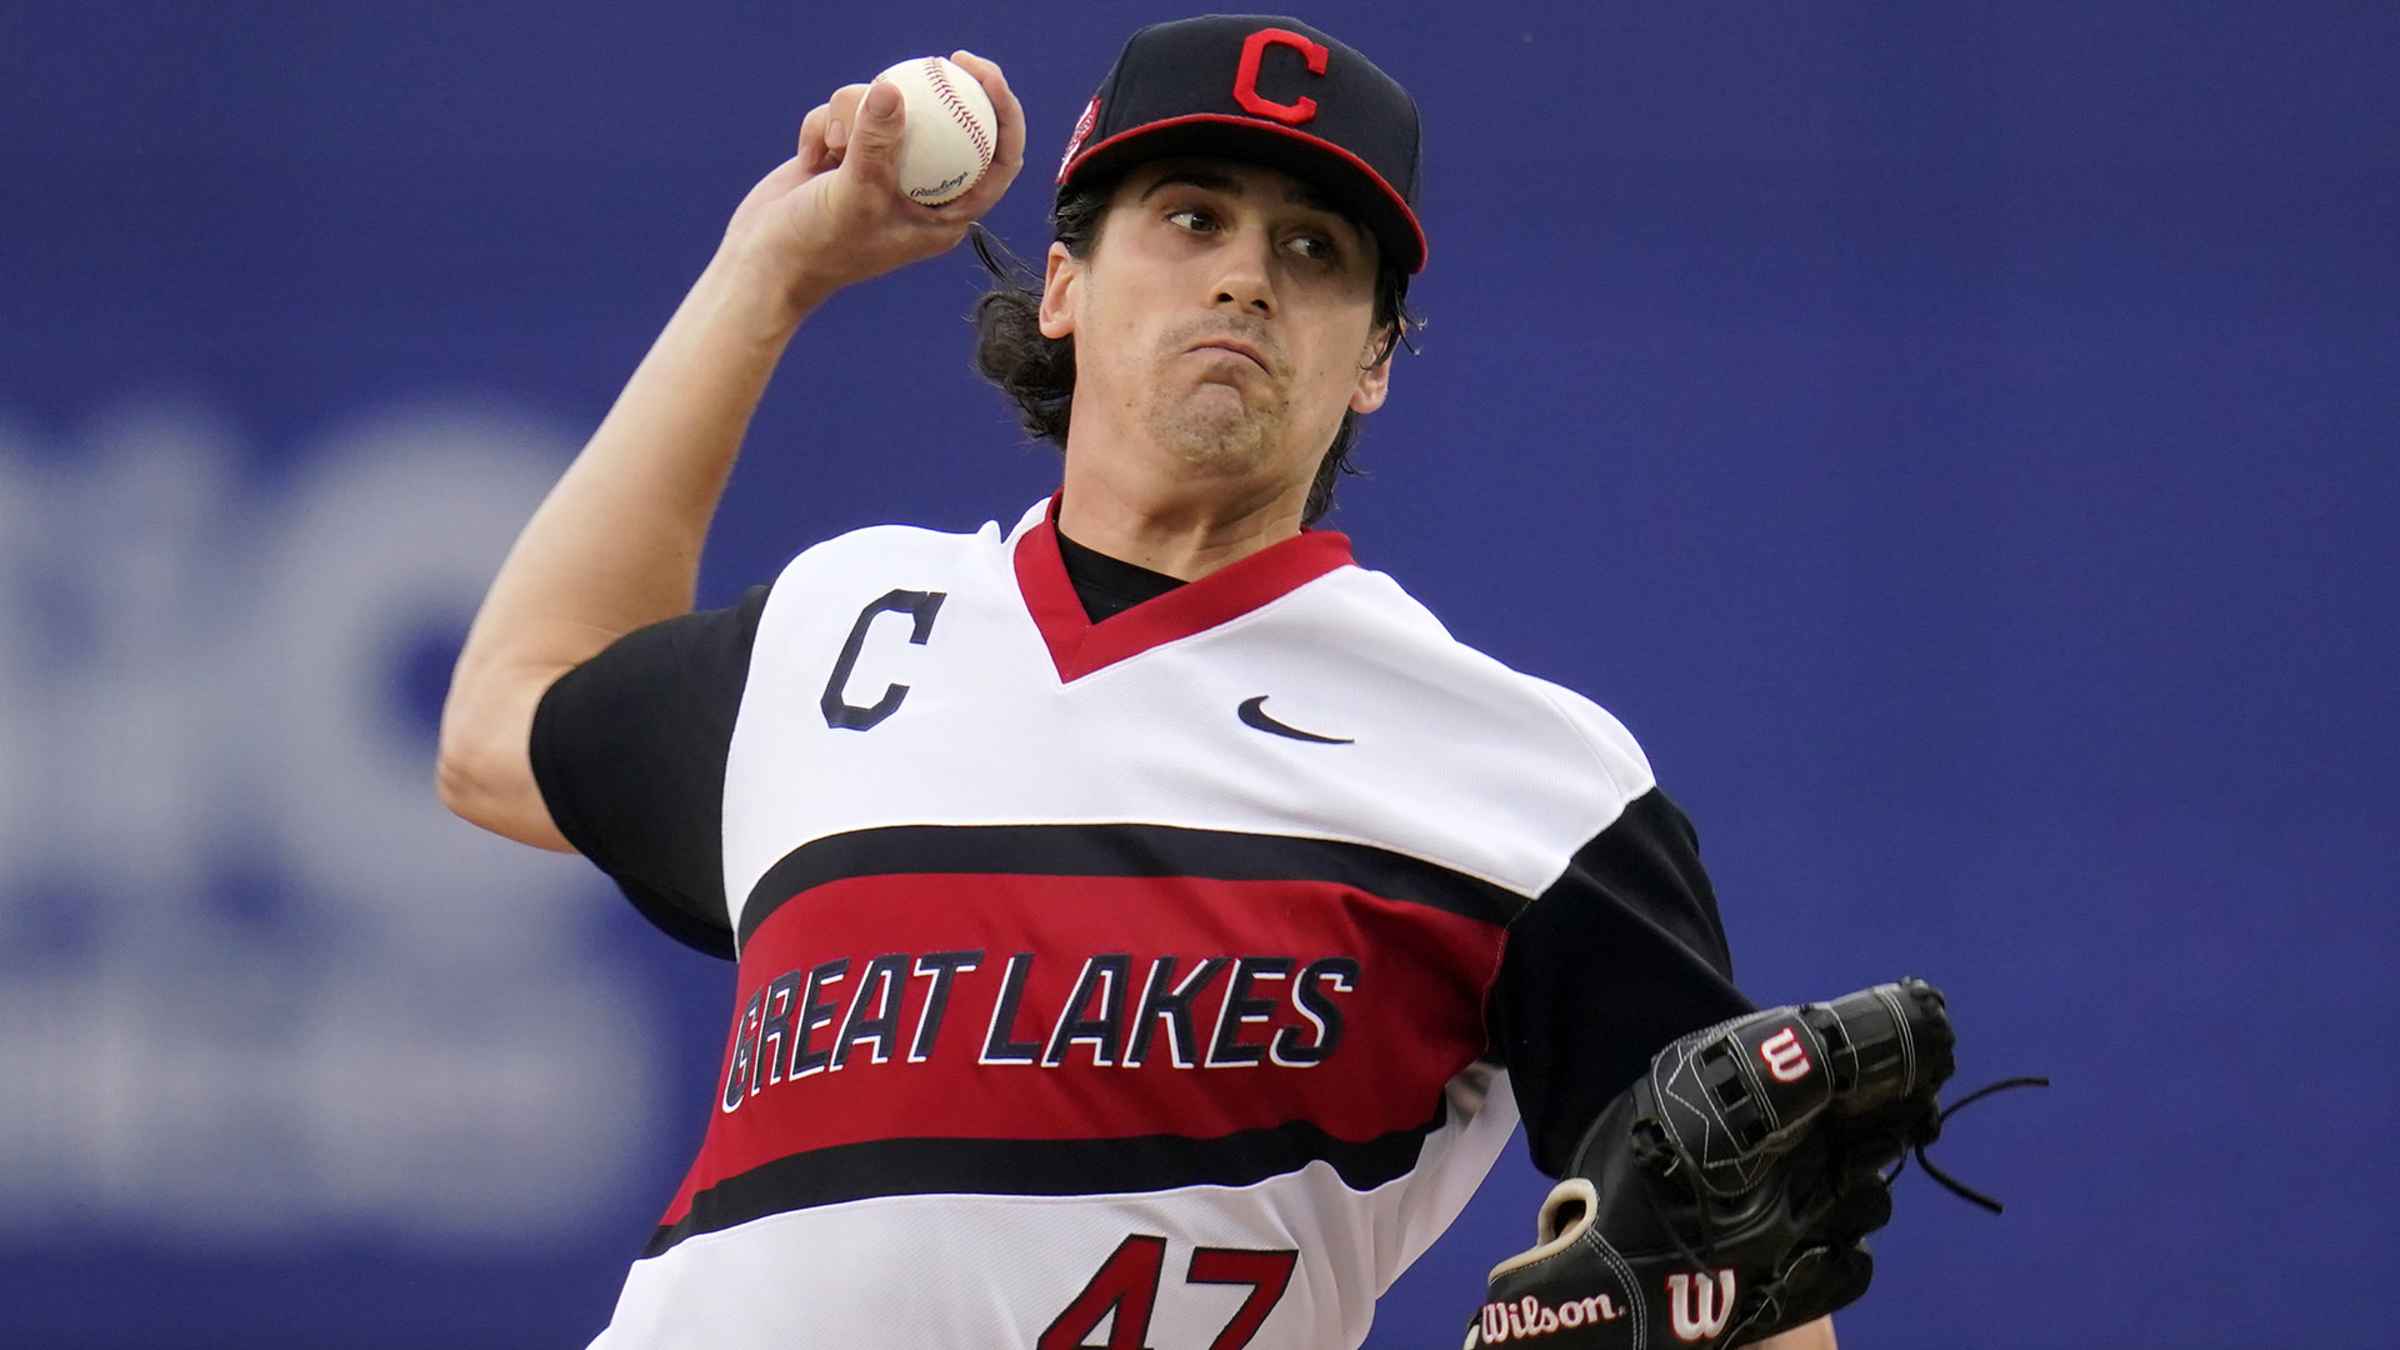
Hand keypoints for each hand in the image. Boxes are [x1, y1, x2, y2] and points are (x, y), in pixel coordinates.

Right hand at [722, 50, 1026, 304]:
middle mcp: (920, 188)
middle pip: (944, 121)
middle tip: (938, 61)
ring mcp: (883, 168)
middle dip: (931, 93)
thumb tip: (891, 88)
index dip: (1004, 113)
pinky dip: (823, 127)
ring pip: (885, 108)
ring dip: (854, 114)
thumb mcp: (854, 195)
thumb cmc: (818, 247)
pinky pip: (844, 114)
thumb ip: (875, 143)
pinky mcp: (846, 153)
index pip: (999, 159)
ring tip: (834, 149)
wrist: (762, 262)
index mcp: (946, 213)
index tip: (983, 76)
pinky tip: (810, 158)